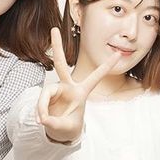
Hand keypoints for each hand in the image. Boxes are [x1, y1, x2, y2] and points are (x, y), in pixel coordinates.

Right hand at [37, 27, 120, 142]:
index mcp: (81, 92)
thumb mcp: (67, 128)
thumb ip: (56, 123)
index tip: (119, 53)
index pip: (95, 77)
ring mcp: (55, 90)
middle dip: (57, 47)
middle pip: (60, 64)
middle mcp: (68, 86)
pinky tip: (42, 121)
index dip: (106, 66)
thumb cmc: (69, 126)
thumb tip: (43, 118)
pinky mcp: (46, 96)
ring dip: (43, 107)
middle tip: (54, 28)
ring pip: (46, 93)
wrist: (60, 131)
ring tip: (43, 120)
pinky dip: (40, 112)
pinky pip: (40, 102)